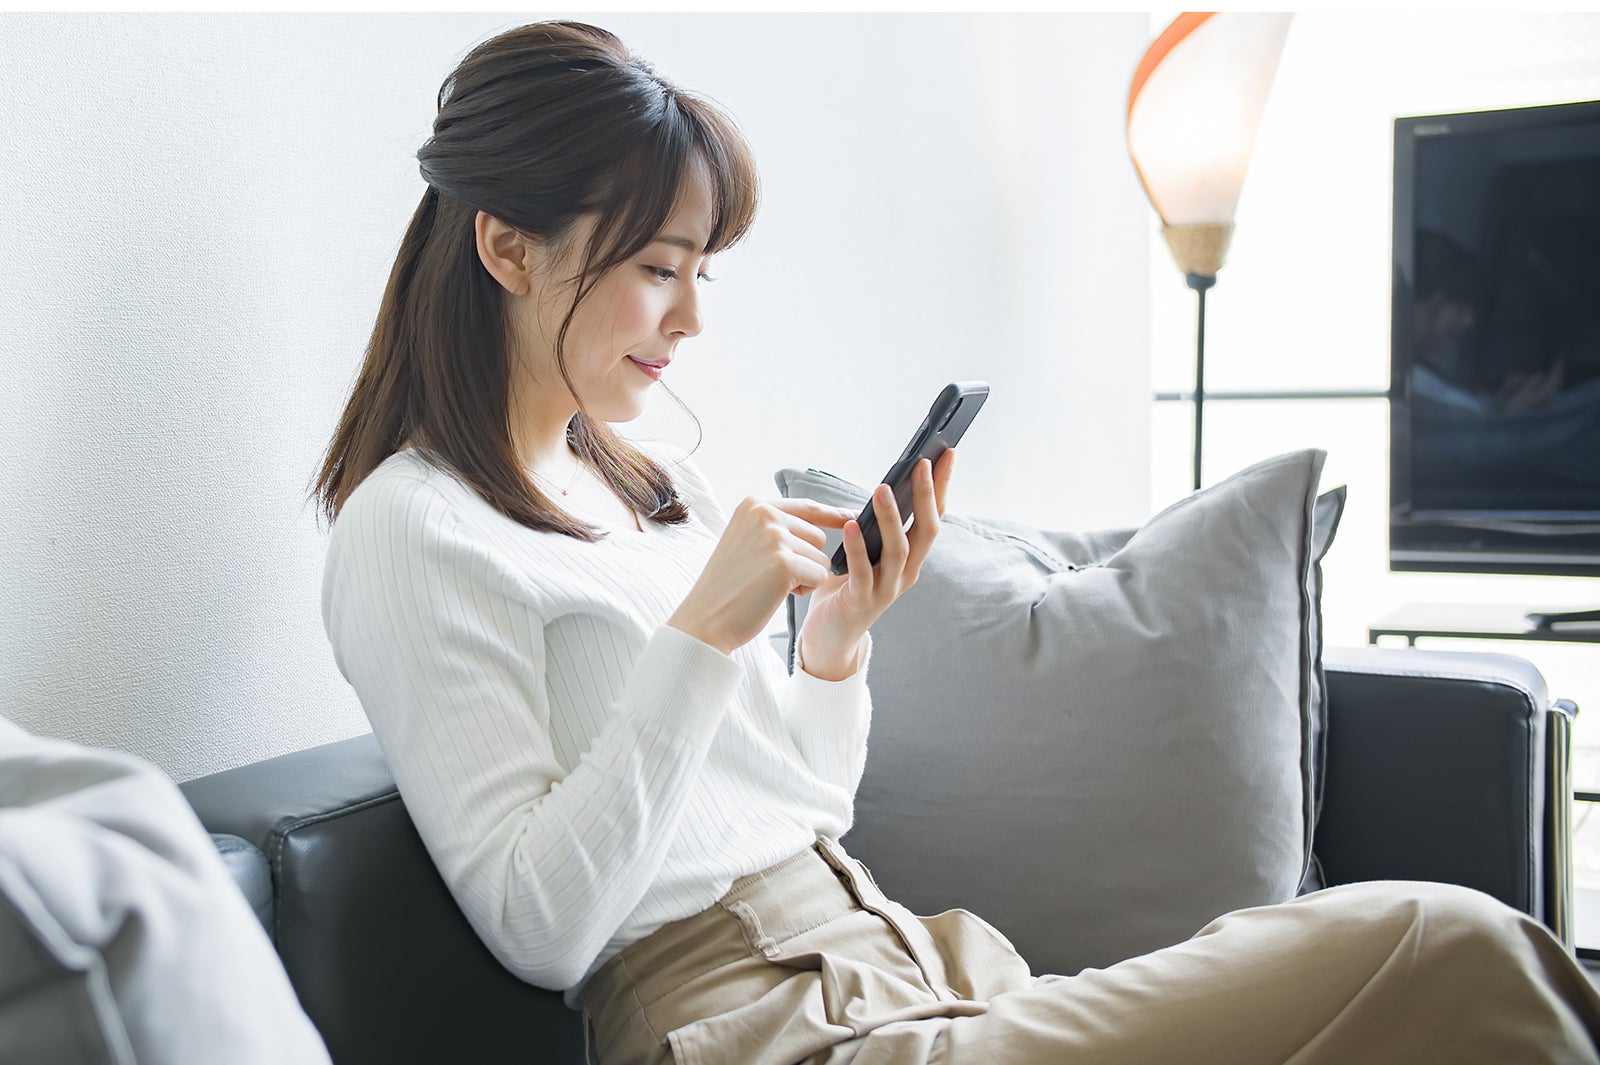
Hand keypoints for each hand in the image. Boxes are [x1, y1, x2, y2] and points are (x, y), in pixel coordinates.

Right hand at [667, 496, 858, 655]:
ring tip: (770, 585)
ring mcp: (774, 537)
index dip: (832, 515)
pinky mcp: (784, 563)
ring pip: (822, 557)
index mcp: (754, 505)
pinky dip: (803, 589)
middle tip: (770, 576)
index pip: (807, 507)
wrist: (705, 618)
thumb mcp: (748, 542)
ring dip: (805, 577)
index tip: (856, 516)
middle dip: (806, 561)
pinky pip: (819, 575)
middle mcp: (764, 514)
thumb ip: (778, 528)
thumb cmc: (729, 586)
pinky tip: (776, 594)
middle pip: (818, 536)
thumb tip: (823, 526)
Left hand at [797, 448, 955, 679]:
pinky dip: (858, 549)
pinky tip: (851, 527)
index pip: (934, 516)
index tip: (947, 454)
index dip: (942, 486)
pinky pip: (863, 572)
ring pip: (899, 550)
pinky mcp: (863, 601)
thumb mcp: (868, 551)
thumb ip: (876, 526)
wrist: (830, 634)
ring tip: (882, 490)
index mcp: (912, 557)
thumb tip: (884, 487)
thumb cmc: (847, 586)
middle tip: (921, 465)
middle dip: (925, 496)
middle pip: (926, 531)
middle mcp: (907, 572)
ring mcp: (888, 589)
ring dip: (892, 519)